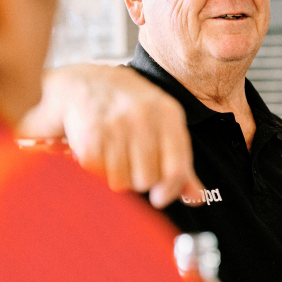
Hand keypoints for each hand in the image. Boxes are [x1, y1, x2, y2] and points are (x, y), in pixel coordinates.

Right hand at [21, 64, 202, 206]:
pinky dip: (98, 172)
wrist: (85, 83)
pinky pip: (99, 175)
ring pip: (122, 182)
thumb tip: (196, 198)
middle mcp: (143, 117)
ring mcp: (115, 125)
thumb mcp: (163, 124)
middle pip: (148, 180)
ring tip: (115, 158)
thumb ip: (179, 161)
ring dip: (118, 178)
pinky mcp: (90, 135)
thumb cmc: (130, 108)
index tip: (160, 197)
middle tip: (132, 166)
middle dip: (140, 181)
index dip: (169, 190)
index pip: (176, 169)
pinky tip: (100, 155)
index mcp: (168, 114)